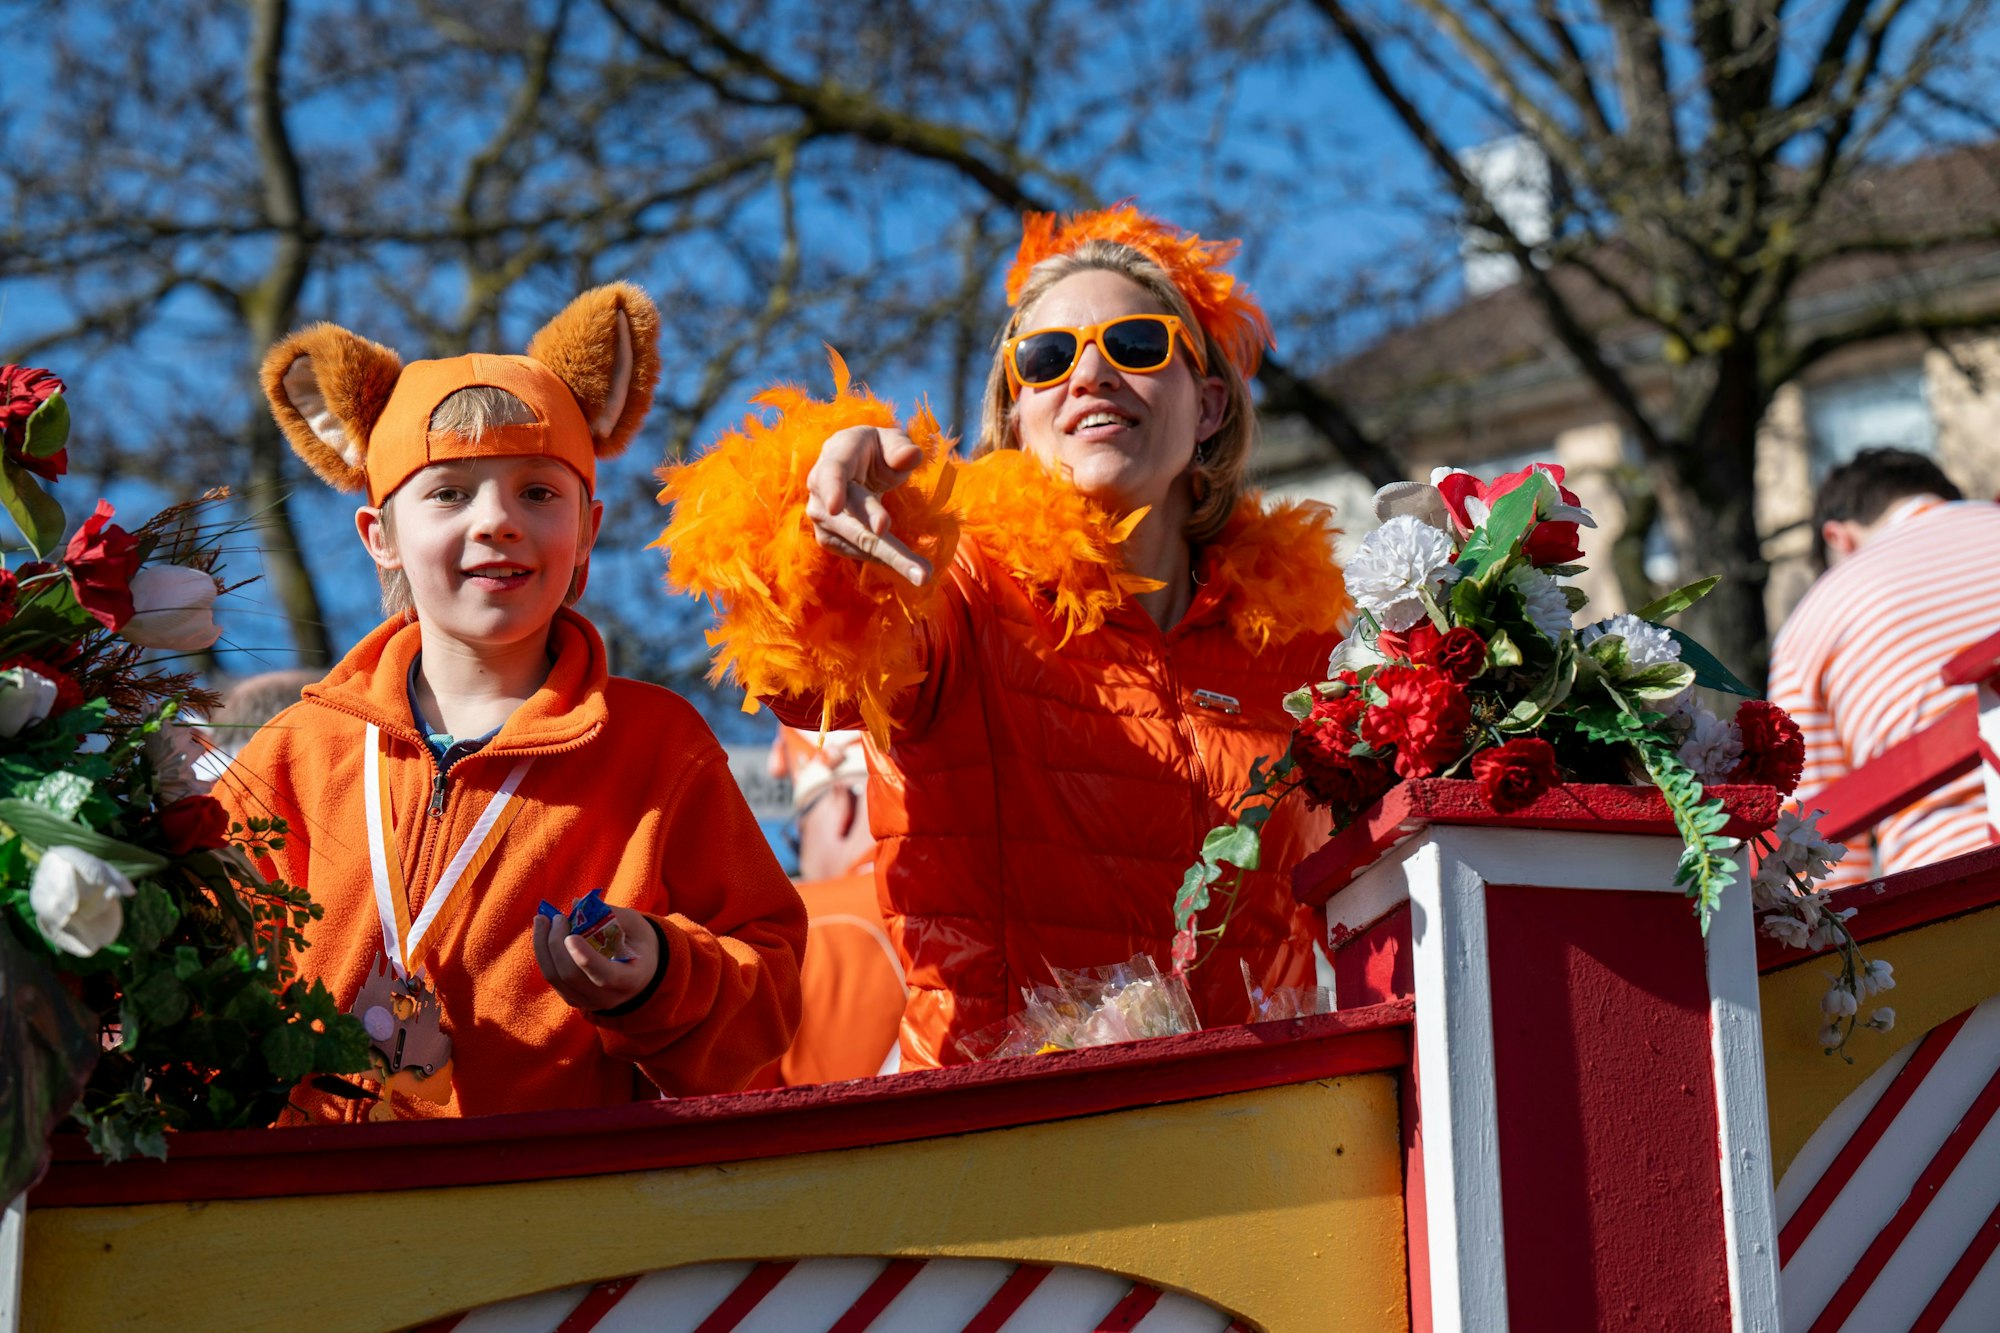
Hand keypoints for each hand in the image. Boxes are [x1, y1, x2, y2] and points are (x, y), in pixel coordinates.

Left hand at [532, 905, 659, 1011]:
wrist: (642, 972)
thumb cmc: (639, 943)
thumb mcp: (635, 925)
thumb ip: (610, 914)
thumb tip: (575, 904)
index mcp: (630, 981)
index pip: (604, 976)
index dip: (585, 958)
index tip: (571, 936)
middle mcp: (608, 998)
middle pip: (571, 975)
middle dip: (557, 943)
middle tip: (557, 917)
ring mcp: (587, 1002)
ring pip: (555, 977)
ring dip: (543, 946)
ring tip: (542, 920)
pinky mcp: (572, 998)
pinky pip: (551, 977)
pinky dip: (544, 954)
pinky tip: (544, 934)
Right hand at [805, 425, 932, 585]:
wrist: (855, 466)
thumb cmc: (876, 450)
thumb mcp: (891, 441)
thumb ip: (901, 447)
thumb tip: (912, 456)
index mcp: (836, 455)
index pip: (830, 472)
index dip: (832, 489)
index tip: (835, 508)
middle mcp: (819, 488)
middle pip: (851, 520)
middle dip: (884, 544)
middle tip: (917, 570)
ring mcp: (821, 517)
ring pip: (857, 542)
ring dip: (892, 560)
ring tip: (923, 575)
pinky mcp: (829, 538)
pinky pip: (858, 552)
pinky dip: (885, 560)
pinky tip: (910, 568)